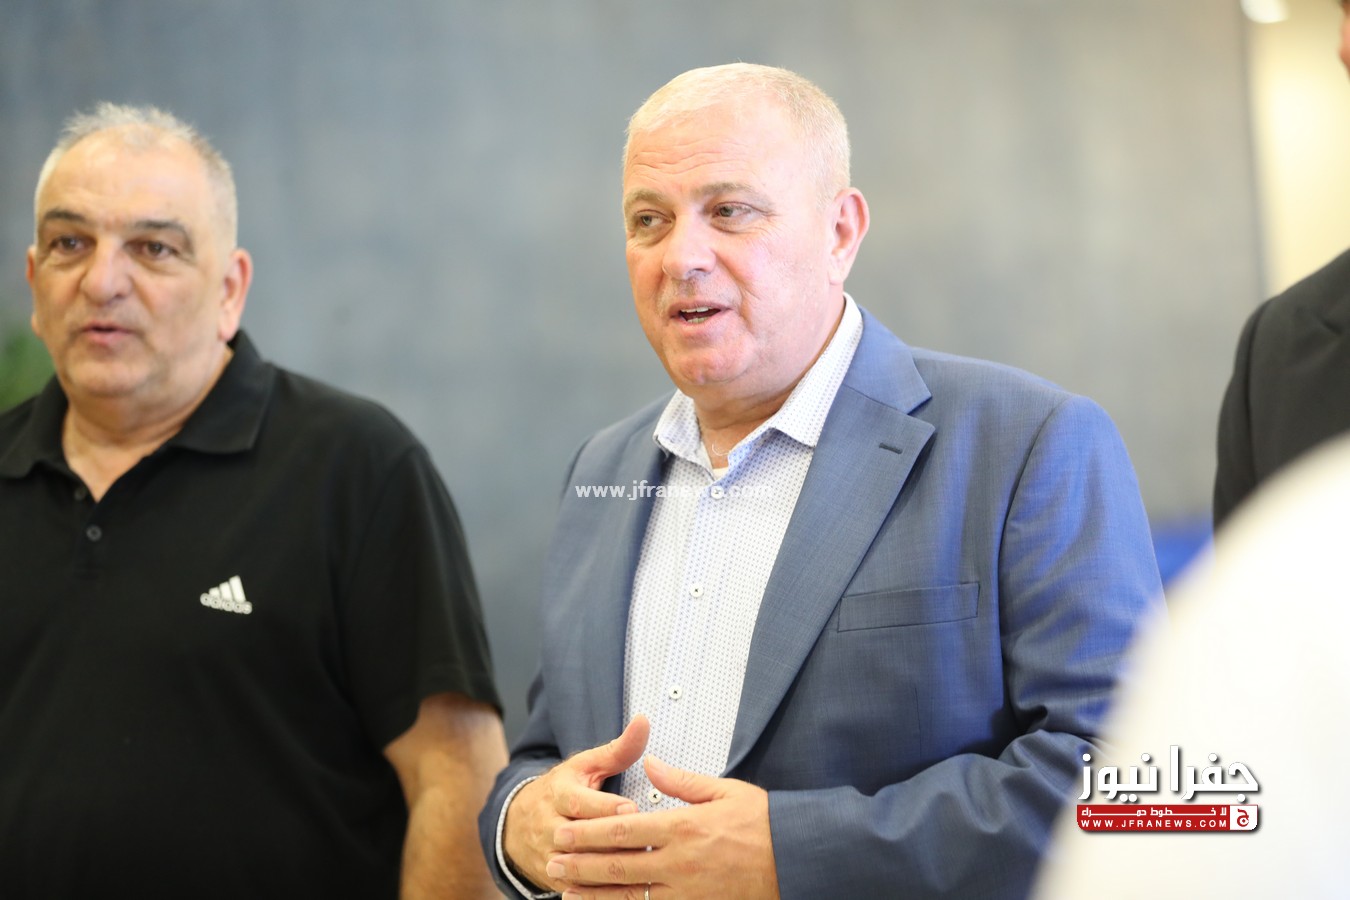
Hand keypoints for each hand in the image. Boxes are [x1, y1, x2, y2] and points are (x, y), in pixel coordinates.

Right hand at [503, 716, 649, 891]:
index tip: (632, 810)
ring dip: (608, 871)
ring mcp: (549, 855)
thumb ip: (618, 749)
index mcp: (559, 793)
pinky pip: (577, 889)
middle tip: (647, 844)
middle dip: (612, 842)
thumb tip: (644, 721)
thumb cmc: (564, 789)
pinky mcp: (553, 878)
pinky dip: (600, 891)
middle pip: (582, 838)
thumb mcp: (585, 766)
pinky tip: (628, 888)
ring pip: (579, 867)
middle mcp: (550, 825)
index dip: (606, 808)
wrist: (518, 824)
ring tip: (642, 869)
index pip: (581, 803)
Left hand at [547, 755, 779, 899]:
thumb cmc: (765, 824)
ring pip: (628, 896)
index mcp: (683, 827)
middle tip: (552, 863)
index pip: (622, 829)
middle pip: (617, 866)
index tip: (564, 832)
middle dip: (580, 865)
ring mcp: (686, 892)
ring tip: (565, 892)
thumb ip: (683, 781)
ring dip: (593, 895)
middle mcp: (678, 863)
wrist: (797, 861)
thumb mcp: (725, 791)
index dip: (588, 833)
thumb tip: (654, 764)